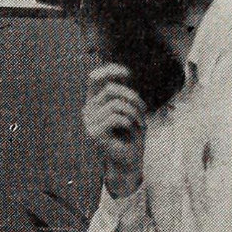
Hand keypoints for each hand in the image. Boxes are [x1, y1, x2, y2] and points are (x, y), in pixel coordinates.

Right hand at [82, 63, 146, 196]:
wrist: (129, 160)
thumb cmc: (131, 134)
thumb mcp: (130, 109)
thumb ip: (123, 93)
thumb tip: (123, 73)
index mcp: (94, 102)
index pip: (94, 78)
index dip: (110, 71)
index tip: (128, 73)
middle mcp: (88, 110)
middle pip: (111, 89)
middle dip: (132, 97)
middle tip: (143, 109)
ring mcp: (89, 122)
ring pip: (116, 104)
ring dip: (134, 112)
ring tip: (139, 123)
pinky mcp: (94, 134)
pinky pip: (116, 118)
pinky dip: (129, 122)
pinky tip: (131, 129)